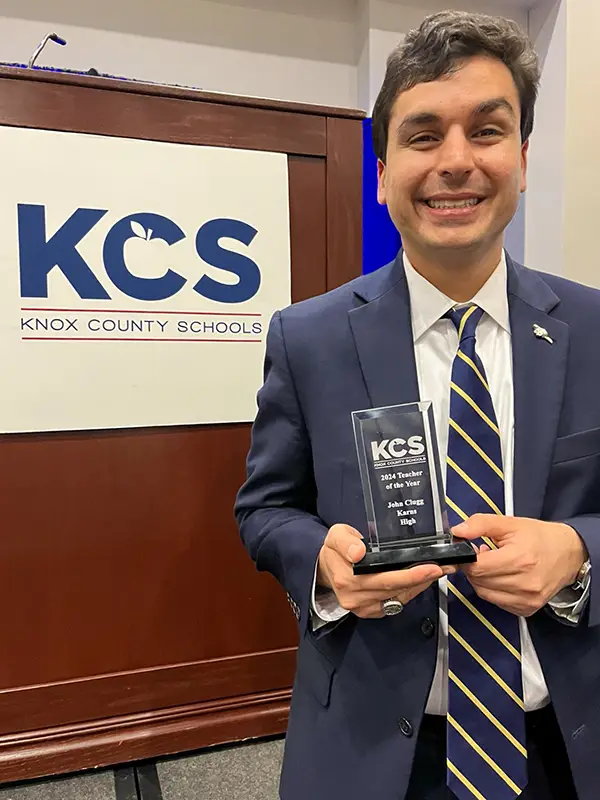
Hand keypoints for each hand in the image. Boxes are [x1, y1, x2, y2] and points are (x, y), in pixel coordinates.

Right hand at [317, 523, 453, 618]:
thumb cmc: (334, 549)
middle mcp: (354, 596)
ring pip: (398, 597)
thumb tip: (358, 552)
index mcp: (346, 577)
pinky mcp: (369, 612)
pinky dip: (410, 592)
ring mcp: (362, 607)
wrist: (324, 567)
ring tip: (438, 571)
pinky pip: (395, 603)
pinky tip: (421, 581)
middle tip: (444, 567)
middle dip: (423, 578)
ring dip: (420, 585)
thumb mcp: (335, 535)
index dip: (411, 574)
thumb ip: (346, 542)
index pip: (385, 578)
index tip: (431, 566)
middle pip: (395, 589)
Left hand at [453, 514, 587, 616]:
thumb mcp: (510, 523)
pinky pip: (497, 602)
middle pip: (479, 581)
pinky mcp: (527, 609)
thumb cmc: (541, 538)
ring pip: (485, 594)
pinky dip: (493, 590)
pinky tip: (502, 577)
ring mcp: (527, 599)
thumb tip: (458, 532)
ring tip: (493, 565)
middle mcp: (524, 584)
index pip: (477, 567)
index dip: (467, 559)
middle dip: (474, 568)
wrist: (570, 553)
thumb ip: (480, 524)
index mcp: (519, 559)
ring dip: (482, 580)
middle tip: (483, 556)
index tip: (469, 551)